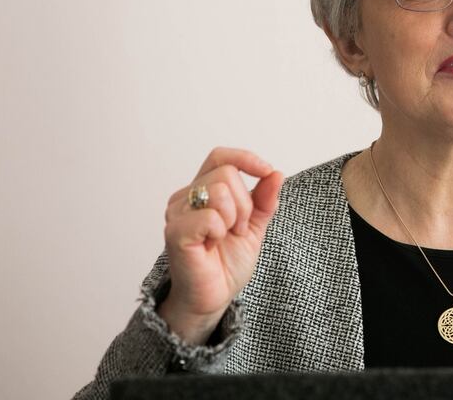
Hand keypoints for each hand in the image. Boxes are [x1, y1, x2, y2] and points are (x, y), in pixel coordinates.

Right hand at [158, 147, 283, 343]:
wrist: (215, 296)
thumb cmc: (227, 262)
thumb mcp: (255, 225)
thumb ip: (265, 199)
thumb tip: (276, 173)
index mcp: (203, 190)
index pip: (220, 157)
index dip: (245, 158)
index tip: (266, 171)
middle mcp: (186, 197)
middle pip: (227, 174)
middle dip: (245, 204)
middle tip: (238, 229)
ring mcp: (177, 213)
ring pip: (220, 191)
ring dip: (234, 218)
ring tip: (225, 238)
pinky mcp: (176, 233)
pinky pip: (210, 216)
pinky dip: (220, 231)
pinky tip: (212, 245)